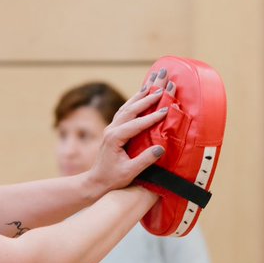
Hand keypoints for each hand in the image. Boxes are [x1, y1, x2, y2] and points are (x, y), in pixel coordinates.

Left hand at [85, 70, 170, 192]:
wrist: (97, 180)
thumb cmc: (113, 178)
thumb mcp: (130, 172)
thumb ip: (145, 160)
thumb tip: (161, 148)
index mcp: (114, 137)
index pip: (136, 123)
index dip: (152, 116)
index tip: (166, 109)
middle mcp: (112, 128)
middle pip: (131, 108)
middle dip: (148, 96)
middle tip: (163, 84)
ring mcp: (112, 127)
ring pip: (128, 106)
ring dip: (141, 94)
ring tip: (154, 82)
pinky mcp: (114, 128)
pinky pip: (126, 110)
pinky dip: (136, 100)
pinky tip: (143, 94)